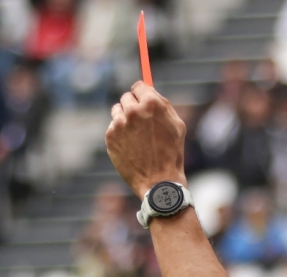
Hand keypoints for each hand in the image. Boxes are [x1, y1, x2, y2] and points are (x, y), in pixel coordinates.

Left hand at [105, 81, 188, 196]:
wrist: (158, 181)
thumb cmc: (172, 153)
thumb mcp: (176, 125)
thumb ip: (162, 104)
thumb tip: (149, 90)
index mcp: (151, 104)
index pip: (139, 85)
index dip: (141, 93)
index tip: (141, 100)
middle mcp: (133, 110)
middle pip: (126, 97)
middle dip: (132, 106)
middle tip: (140, 121)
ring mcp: (119, 124)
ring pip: (117, 111)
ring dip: (124, 119)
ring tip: (136, 136)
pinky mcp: (110, 137)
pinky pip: (113, 128)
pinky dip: (119, 135)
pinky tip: (130, 146)